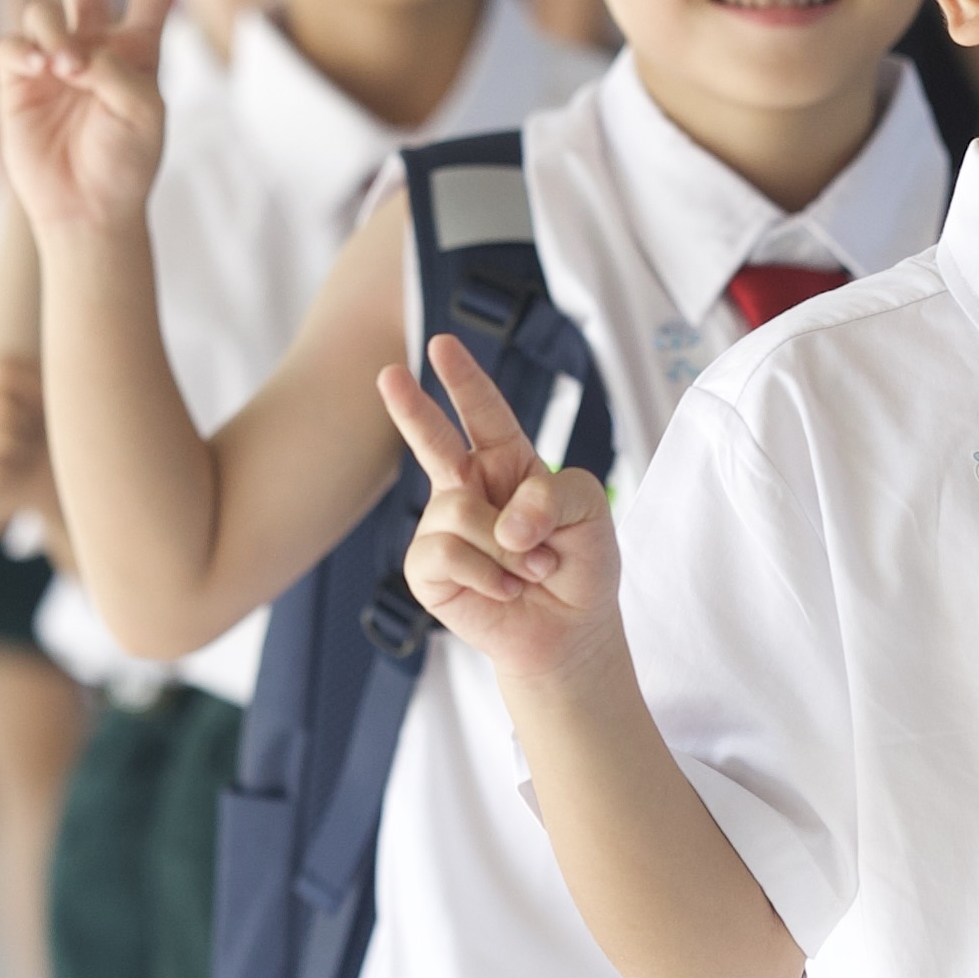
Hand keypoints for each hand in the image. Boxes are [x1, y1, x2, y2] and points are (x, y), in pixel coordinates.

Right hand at [0, 0, 174, 241]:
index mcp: (137, 51)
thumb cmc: (127, 163)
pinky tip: (40, 69)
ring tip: (65, 68)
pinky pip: (14, 45)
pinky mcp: (18, 80)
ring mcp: (53, 60)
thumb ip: (114, 69)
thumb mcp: (143, 112)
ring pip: (46, 11)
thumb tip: (66, 47)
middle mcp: (94, 46)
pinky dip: (25, 51)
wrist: (87, 208)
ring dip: (55, 31)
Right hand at [377, 331, 621, 686]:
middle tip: (388, 375)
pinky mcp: (426, 570)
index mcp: (509, 464)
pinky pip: (446, 553)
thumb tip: (501, 523)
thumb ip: (553, 496)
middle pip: (434, 439)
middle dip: (411, 407)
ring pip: (459, 510)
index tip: (443, 345)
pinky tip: (504, 590)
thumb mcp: (590, 512)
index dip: (465, 378)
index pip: (486, 413)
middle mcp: (470, 489)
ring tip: (530, 569)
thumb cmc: (580, 565)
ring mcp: (443, 527)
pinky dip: (486, 574)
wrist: (570, 632)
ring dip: (507, 547)